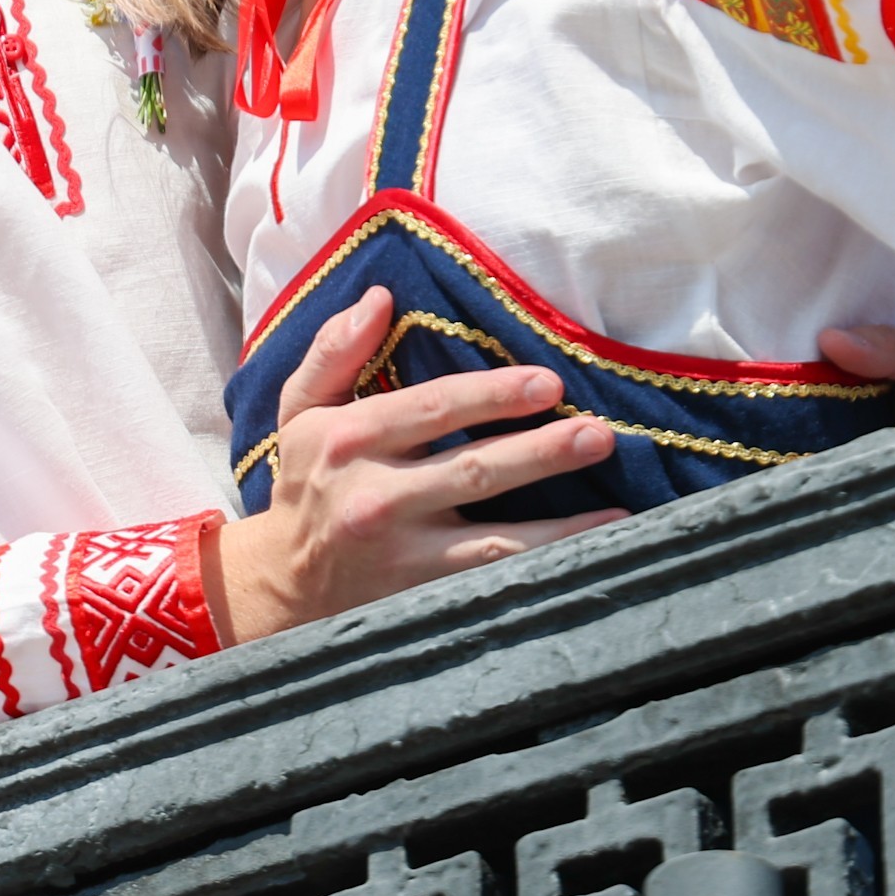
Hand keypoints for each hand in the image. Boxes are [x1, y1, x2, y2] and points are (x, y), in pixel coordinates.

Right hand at [202, 287, 626, 641]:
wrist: (279, 584)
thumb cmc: (306, 482)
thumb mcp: (301, 410)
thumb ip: (335, 351)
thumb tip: (380, 298)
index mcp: (350, 438)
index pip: (433, 409)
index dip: (494, 395)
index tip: (549, 381)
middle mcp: (376, 497)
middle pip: (473, 471)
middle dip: (540, 453)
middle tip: (596, 433)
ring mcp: (402, 555)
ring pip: (493, 540)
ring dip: (559, 526)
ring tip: (615, 509)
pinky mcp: (420, 597)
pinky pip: (491, 582)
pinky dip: (542, 571)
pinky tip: (589, 559)